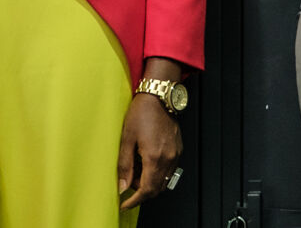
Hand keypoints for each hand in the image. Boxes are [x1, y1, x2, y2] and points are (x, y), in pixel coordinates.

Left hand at [116, 93, 182, 208]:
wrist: (159, 96)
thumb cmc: (142, 112)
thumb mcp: (126, 139)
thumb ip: (125, 165)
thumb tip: (122, 186)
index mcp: (154, 157)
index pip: (147, 190)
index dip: (135, 200)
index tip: (125, 204)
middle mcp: (168, 157)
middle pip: (157, 188)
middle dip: (141, 192)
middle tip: (127, 186)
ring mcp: (175, 153)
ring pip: (164, 179)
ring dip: (150, 182)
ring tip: (135, 171)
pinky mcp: (178, 148)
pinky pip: (169, 169)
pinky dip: (157, 172)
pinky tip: (146, 162)